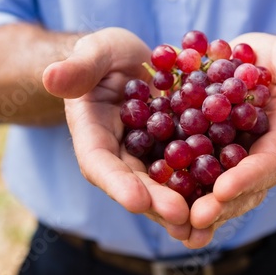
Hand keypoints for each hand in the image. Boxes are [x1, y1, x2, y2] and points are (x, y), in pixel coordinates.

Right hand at [42, 28, 192, 240]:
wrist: (131, 61)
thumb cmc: (106, 55)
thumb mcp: (94, 53)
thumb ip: (78, 67)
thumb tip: (51, 76)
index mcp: (93, 134)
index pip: (99, 163)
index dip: (116, 183)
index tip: (136, 200)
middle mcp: (120, 153)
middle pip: (135, 182)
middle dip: (156, 201)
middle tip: (181, 217)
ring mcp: (148, 154)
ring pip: (163, 183)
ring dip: (182, 203)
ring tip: (205, 222)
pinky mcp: (174, 148)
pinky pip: (187, 166)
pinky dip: (202, 182)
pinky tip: (224, 195)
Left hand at [183, 33, 275, 247]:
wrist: (240, 64)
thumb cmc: (266, 59)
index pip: (269, 162)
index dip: (249, 177)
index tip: (224, 189)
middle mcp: (255, 158)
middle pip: (243, 188)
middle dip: (221, 205)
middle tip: (196, 219)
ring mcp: (229, 162)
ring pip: (218, 193)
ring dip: (199, 212)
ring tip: (179, 229)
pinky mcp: (204, 158)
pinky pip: (192, 179)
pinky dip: (179, 196)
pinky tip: (158, 209)